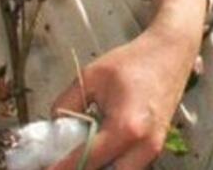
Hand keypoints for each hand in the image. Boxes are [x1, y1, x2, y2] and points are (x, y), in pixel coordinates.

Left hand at [47, 0, 207, 169]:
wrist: (170, 53)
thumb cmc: (131, 61)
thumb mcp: (90, 77)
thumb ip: (67, 104)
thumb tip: (55, 128)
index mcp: (125, 127)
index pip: (86, 160)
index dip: (61, 167)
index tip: (42, 168)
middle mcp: (143, 147)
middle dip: (82, 169)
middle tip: (61, 161)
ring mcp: (153, 150)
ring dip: (98, 165)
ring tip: (77, 153)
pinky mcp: (156, 148)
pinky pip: (129, 166)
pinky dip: (111, 162)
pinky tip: (96, 149)